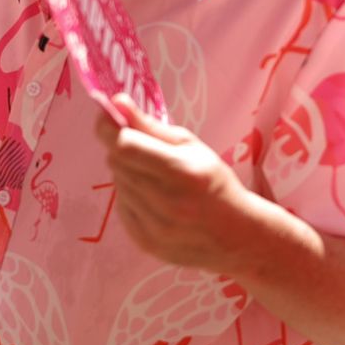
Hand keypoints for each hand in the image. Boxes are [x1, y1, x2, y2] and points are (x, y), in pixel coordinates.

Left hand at [94, 94, 257, 272]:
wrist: (236, 236)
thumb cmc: (215, 183)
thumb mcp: (191, 146)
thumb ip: (150, 125)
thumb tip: (117, 102)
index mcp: (180, 171)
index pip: (125, 144)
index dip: (110, 127)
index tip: (108, 118)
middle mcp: (165, 201)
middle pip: (116, 162)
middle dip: (121, 149)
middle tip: (140, 148)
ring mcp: (153, 226)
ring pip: (117, 183)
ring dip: (126, 173)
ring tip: (153, 177)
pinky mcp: (144, 242)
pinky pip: (121, 207)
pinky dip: (130, 196)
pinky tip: (153, 198)